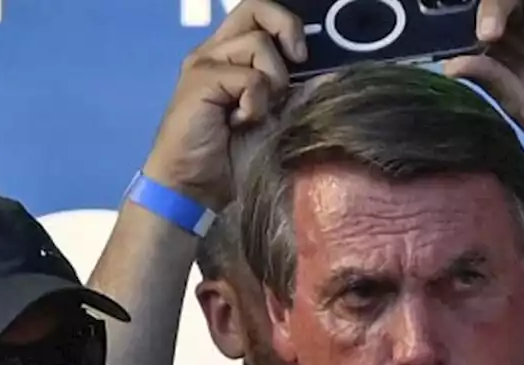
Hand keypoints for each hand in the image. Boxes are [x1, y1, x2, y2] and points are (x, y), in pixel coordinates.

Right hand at [142, 0, 306, 210]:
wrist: (195, 188)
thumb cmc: (231, 159)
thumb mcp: (275, 121)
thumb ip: (294, 94)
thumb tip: (329, 75)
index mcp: (231, 56)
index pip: (259, 14)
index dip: (286, 25)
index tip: (302, 57)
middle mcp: (215, 51)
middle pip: (254, 8)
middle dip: (286, 29)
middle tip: (297, 61)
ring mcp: (205, 63)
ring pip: (258, 45)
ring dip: (272, 82)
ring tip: (255, 113)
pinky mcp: (199, 80)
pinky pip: (249, 78)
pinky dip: (255, 104)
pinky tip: (239, 123)